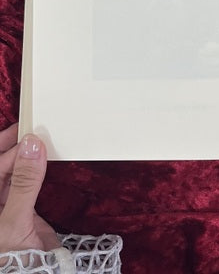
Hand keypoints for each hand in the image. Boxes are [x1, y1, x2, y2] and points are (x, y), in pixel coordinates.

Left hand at [0, 123, 59, 252]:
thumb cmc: (12, 258)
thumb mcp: (15, 220)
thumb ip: (24, 183)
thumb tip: (32, 145)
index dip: (9, 148)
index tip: (30, 133)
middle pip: (2, 166)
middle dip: (14, 147)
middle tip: (34, 127)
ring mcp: (7, 205)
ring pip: (15, 172)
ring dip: (27, 157)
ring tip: (43, 137)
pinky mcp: (25, 210)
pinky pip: (29, 183)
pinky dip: (38, 170)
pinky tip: (47, 158)